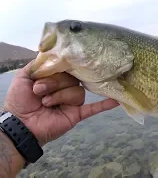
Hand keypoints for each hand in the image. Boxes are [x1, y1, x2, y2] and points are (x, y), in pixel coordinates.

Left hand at [3, 61, 118, 145]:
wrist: (20, 123)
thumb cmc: (20, 100)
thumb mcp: (24, 77)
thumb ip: (38, 65)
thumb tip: (54, 56)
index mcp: (56, 78)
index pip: (66, 67)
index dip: (60, 67)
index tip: (57, 66)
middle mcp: (66, 87)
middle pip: (72, 78)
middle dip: (54, 83)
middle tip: (39, 90)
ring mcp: (72, 101)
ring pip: (77, 91)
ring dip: (59, 96)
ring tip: (46, 102)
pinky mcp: (77, 113)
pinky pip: (93, 108)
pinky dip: (104, 104)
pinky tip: (116, 101)